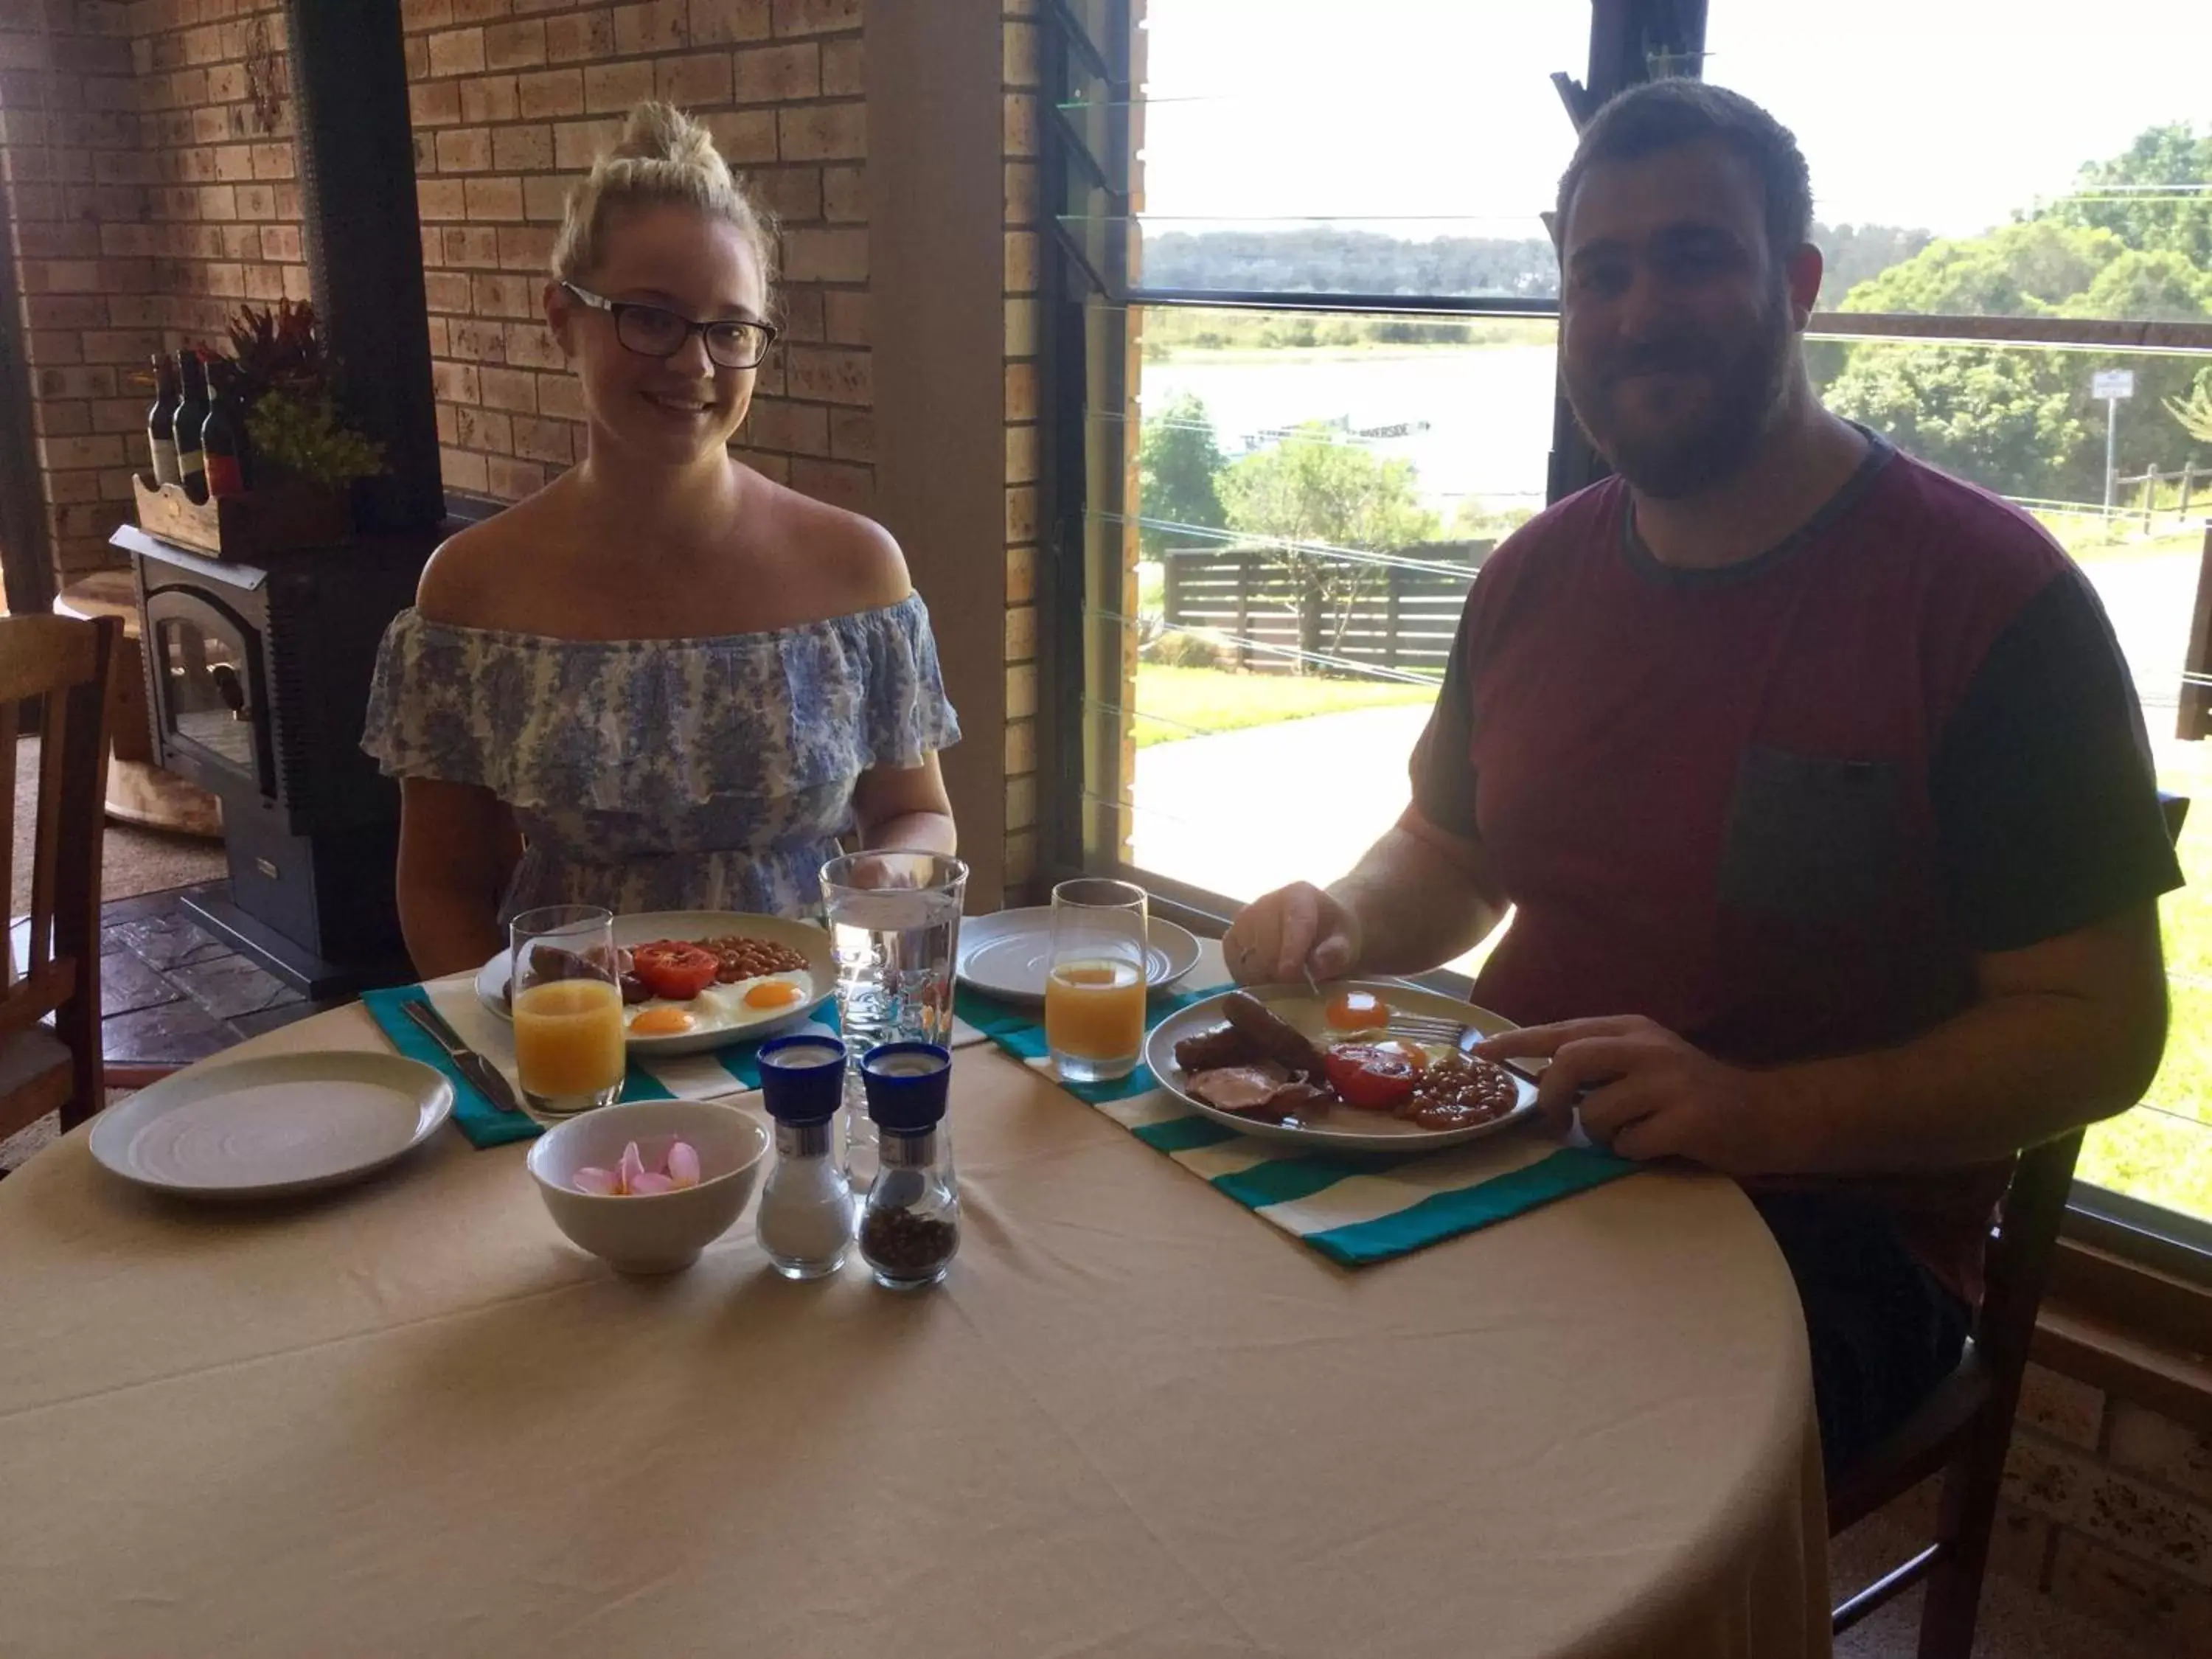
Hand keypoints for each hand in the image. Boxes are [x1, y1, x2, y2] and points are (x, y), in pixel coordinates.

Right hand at [1223, 882, 1361, 985]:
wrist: (1318, 924)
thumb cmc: (1332, 933)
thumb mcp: (1346, 941)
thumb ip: (1336, 952)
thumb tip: (1316, 965)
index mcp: (1299, 895)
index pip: (1293, 923)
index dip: (1291, 950)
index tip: (1289, 974)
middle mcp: (1266, 902)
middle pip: (1266, 945)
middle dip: (1280, 971)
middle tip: (1296, 985)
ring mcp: (1245, 918)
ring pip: (1246, 958)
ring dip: (1263, 977)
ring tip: (1283, 981)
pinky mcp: (1232, 935)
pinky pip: (1232, 961)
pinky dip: (1245, 976)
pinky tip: (1264, 979)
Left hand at [1475, 1015, 1789, 1174]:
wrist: (1764, 1114)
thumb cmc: (1692, 1094)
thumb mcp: (1644, 1063)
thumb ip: (1599, 1065)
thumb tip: (1539, 1081)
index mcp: (1631, 1029)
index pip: (1561, 1031)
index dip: (1516, 1042)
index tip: (1478, 1053)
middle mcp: (1648, 1047)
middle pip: (1570, 1061)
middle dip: (1552, 1096)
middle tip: (1555, 1123)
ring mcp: (1670, 1081)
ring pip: (1597, 1111)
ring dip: (1601, 1135)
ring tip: (1628, 1134)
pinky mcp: (1689, 1118)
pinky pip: (1631, 1143)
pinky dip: (1632, 1153)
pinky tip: (1656, 1146)